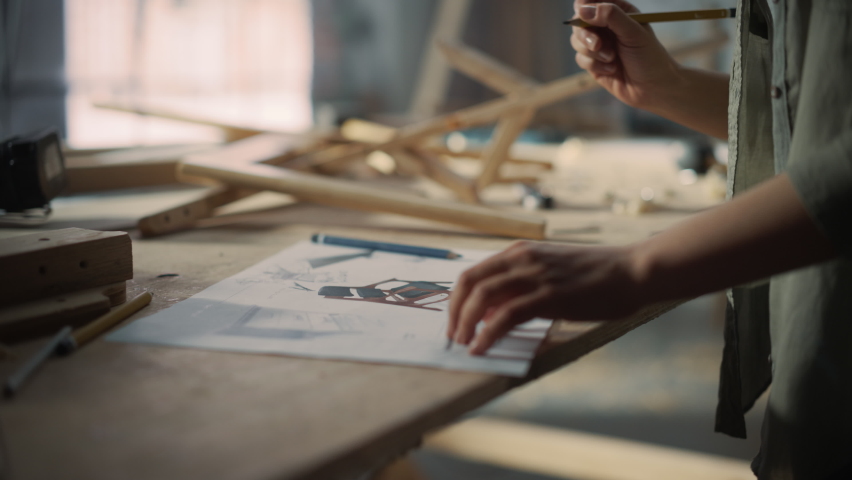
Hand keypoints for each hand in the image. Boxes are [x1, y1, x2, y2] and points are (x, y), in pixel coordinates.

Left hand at [447, 241, 643, 354]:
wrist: (631, 271)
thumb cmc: (595, 275)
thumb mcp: (550, 271)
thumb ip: (521, 285)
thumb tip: (489, 311)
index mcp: (520, 251)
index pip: (473, 273)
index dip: (456, 300)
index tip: (454, 321)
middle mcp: (521, 259)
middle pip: (469, 283)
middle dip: (454, 312)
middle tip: (454, 336)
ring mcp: (534, 276)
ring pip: (481, 297)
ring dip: (465, 324)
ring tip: (463, 345)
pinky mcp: (548, 296)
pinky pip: (505, 315)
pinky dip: (487, 334)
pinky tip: (482, 348)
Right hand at [570, 0, 682, 111]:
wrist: (653, 88)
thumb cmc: (649, 57)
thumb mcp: (633, 32)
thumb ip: (610, 16)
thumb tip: (583, 10)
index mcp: (618, 11)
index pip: (592, 0)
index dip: (583, 5)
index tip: (582, 12)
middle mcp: (605, 26)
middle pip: (579, 21)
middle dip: (585, 34)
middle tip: (597, 45)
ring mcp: (598, 45)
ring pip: (577, 41)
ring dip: (592, 52)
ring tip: (611, 58)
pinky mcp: (593, 63)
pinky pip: (581, 59)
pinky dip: (595, 65)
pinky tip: (612, 69)